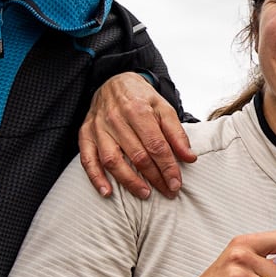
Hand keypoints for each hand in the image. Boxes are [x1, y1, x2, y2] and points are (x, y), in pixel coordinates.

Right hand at [79, 72, 196, 199]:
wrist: (113, 82)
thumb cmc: (140, 98)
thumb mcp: (164, 108)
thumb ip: (176, 134)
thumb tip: (189, 158)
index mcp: (138, 110)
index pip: (156, 145)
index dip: (168, 167)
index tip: (176, 183)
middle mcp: (116, 119)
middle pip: (137, 155)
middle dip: (155, 177)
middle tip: (168, 191)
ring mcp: (98, 128)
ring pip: (112, 160)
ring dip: (129, 181)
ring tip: (144, 194)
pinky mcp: (85, 134)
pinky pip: (87, 159)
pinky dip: (96, 177)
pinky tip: (107, 192)